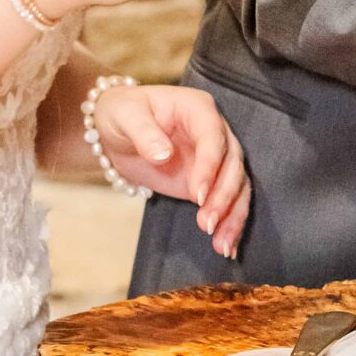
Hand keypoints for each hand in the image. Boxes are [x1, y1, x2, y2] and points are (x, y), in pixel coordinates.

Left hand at [94, 84, 248, 258]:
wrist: (117, 128)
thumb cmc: (122, 113)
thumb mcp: (125, 116)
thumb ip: (144, 133)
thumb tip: (163, 154)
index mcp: (198, 108)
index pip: (213, 136)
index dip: (209, 164)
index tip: (197, 194)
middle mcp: (214, 132)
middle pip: (232, 164)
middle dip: (223, 196)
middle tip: (207, 224)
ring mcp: (215, 158)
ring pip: (237, 185)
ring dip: (232, 215)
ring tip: (221, 245)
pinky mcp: (209, 180)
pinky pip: (228, 201)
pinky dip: (230, 223)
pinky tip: (227, 246)